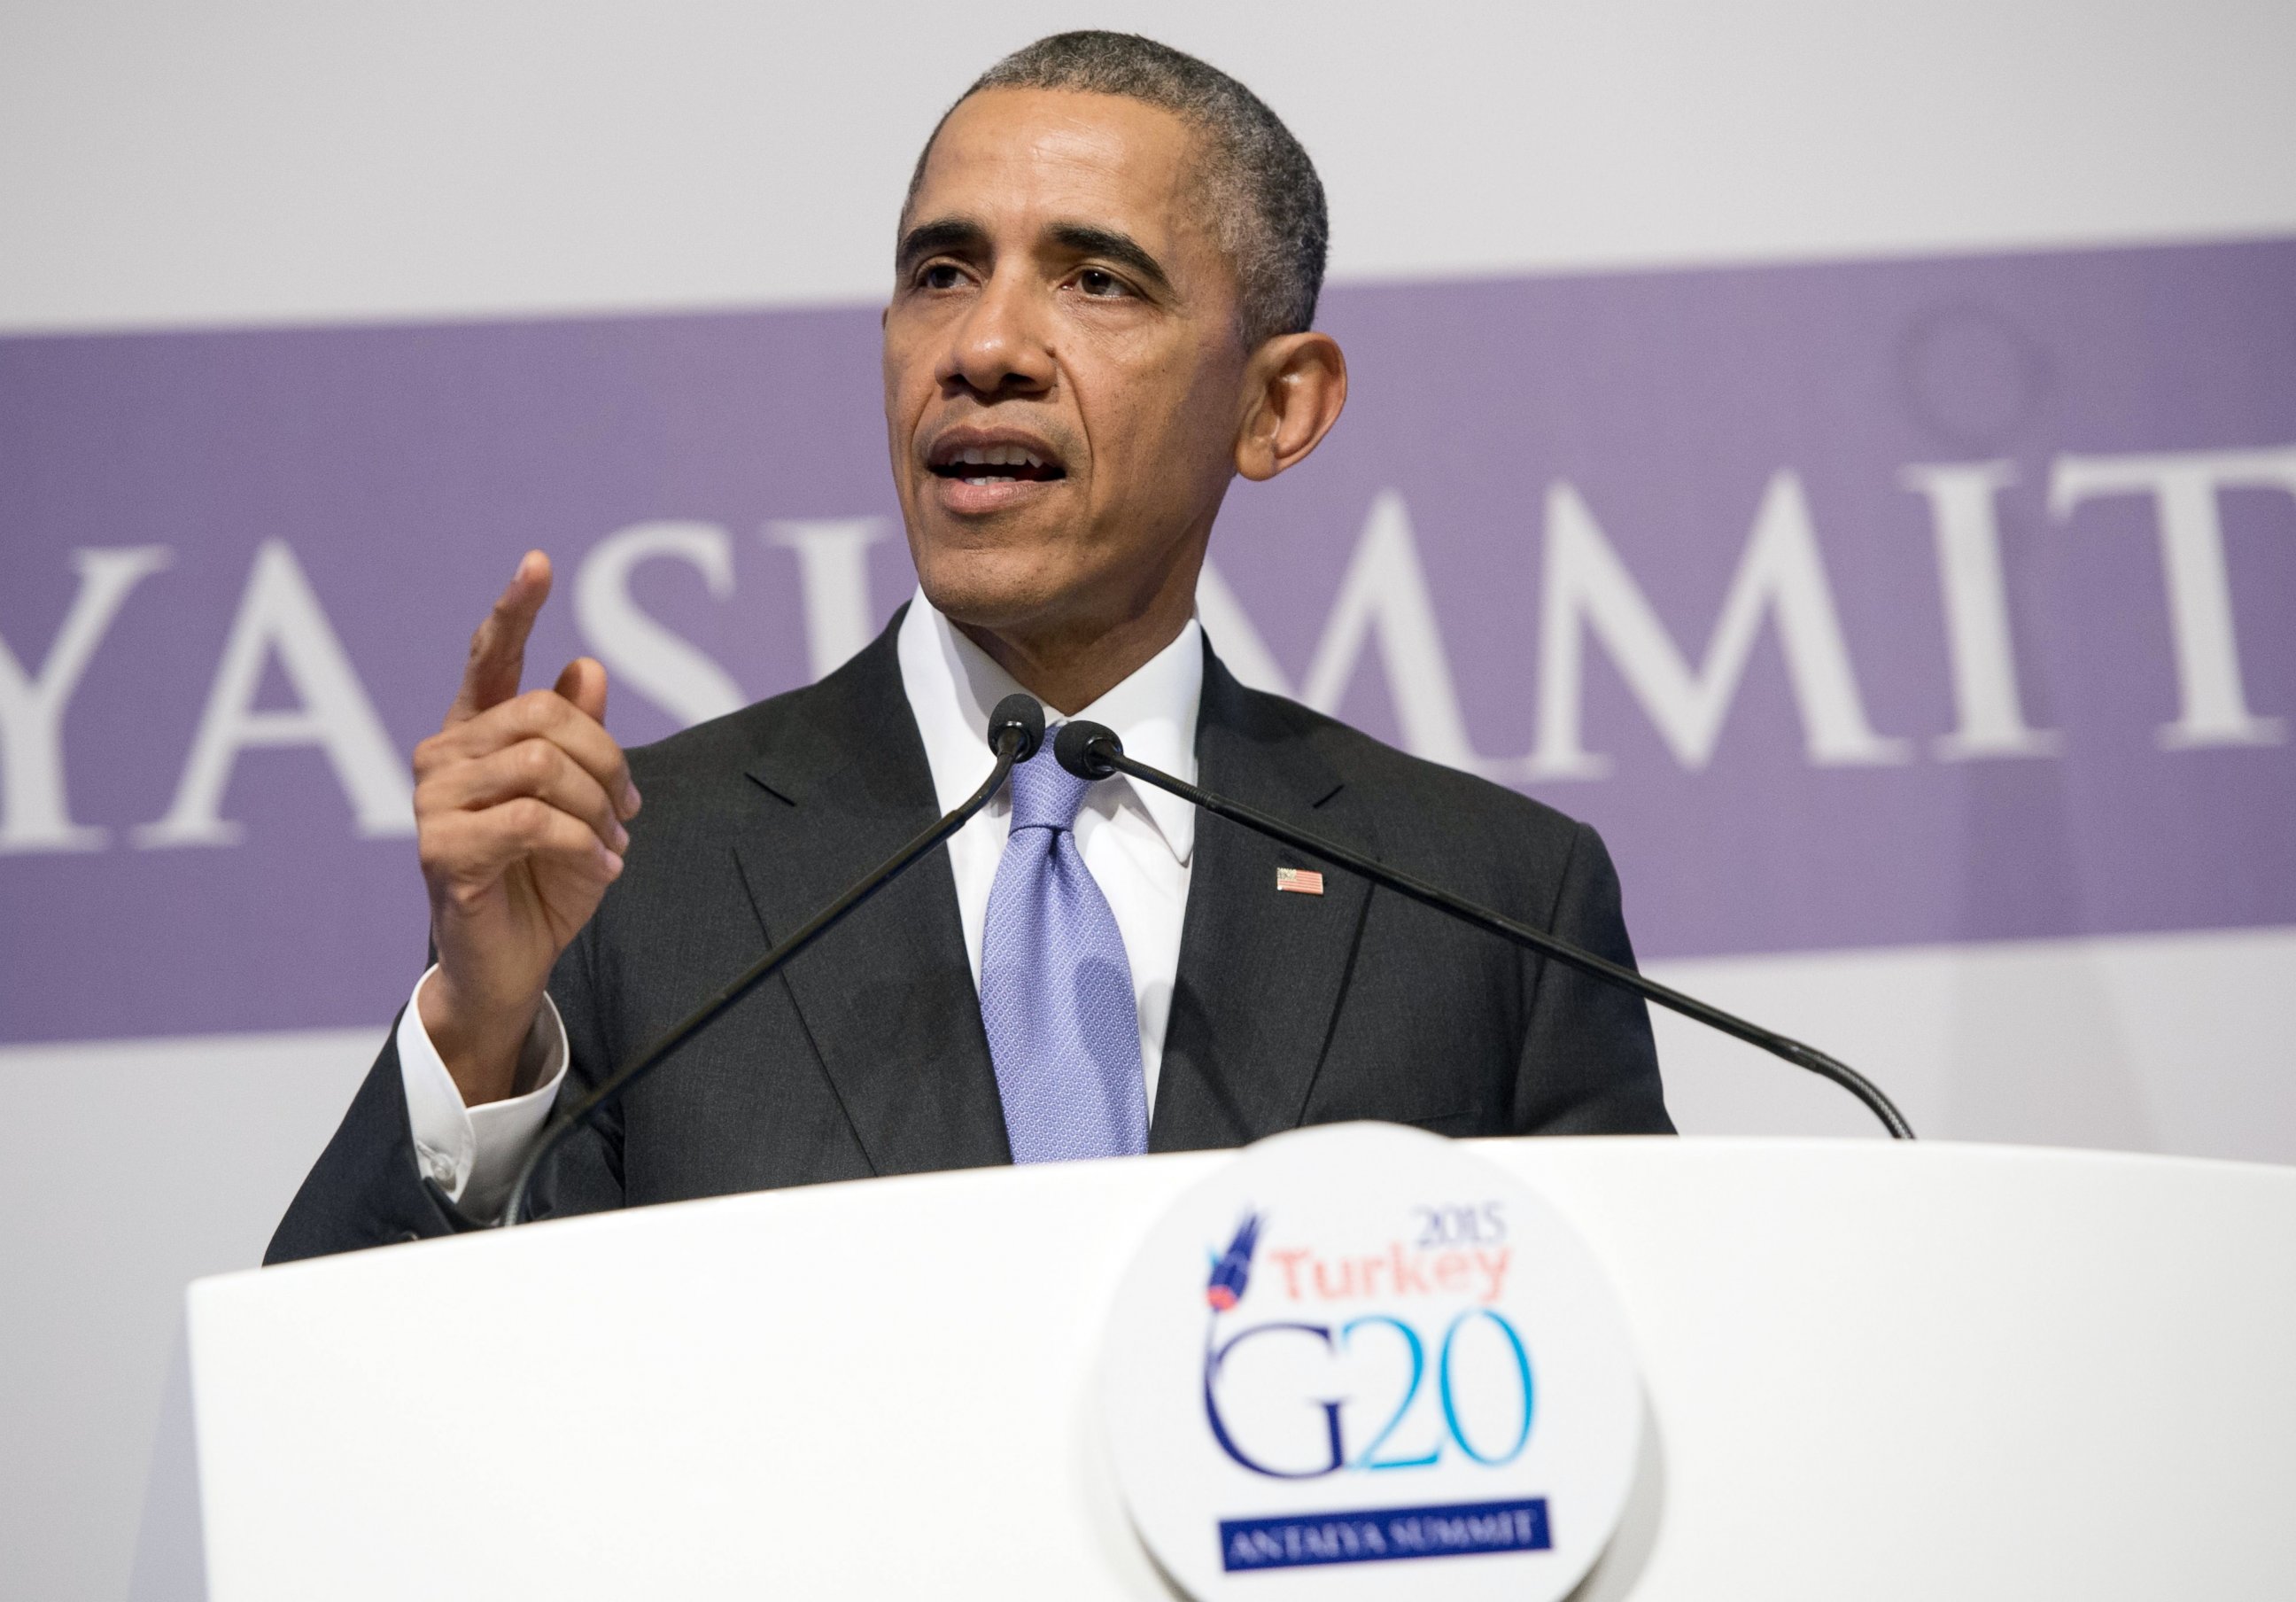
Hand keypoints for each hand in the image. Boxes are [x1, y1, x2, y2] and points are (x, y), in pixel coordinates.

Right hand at [413, 552, 639, 1104]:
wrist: (511, 962)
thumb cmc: (542, 879)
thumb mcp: (581, 803)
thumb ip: (579, 737)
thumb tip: (585, 666)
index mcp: (477, 735)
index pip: (490, 656)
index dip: (515, 609)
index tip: (539, 562)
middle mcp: (445, 756)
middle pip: (542, 716)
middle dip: (606, 759)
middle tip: (630, 807)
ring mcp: (434, 800)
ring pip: (541, 765)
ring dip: (596, 807)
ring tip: (610, 842)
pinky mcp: (440, 848)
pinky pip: (530, 819)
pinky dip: (580, 843)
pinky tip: (599, 868)